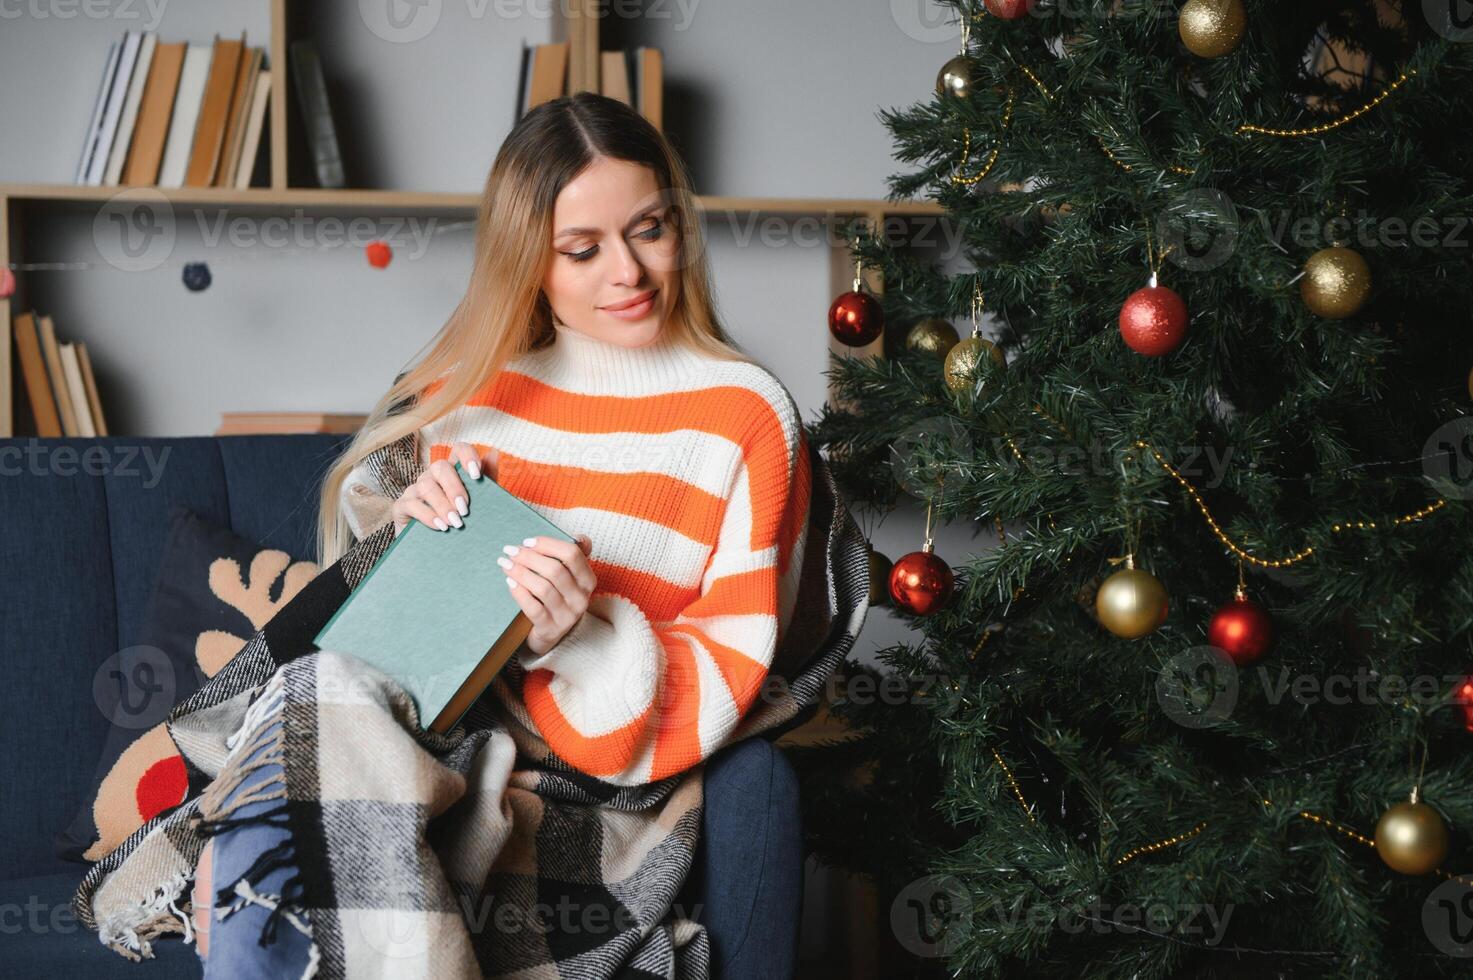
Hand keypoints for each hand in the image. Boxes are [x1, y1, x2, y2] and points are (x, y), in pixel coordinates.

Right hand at [392, 441, 499, 536]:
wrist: (438, 550)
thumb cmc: (461, 521)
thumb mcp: (478, 503)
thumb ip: (487, 480)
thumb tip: (493, 453)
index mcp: (453, 471)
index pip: (458, 450)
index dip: (467, 456)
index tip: (477, 475)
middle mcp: (432, 476)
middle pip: (440, 467)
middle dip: (454, 487)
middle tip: (465, 509)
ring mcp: (415, 490)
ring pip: (426, 486)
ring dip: (443, 505)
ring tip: (455, 523)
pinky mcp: (402, 507)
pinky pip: (411, 504)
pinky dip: (427, 516)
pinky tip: (440, 527)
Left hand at [500, 533, 596, 656]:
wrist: (552, 632)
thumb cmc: (558, 596)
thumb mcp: (570, 577)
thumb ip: (574, 556)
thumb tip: (579, 537)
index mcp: (587, 581)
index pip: (573, 555)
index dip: (548, 544)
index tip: (527, 541)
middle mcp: (580, 599)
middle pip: (555, 570)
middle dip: (529, 557)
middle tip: (511, 551)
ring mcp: (566, 616)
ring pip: (543, 589)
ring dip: (521, 572)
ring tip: (505, 564)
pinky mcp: (550, 629)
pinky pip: (534, 608)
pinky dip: (520, 593)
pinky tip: (510, 582)